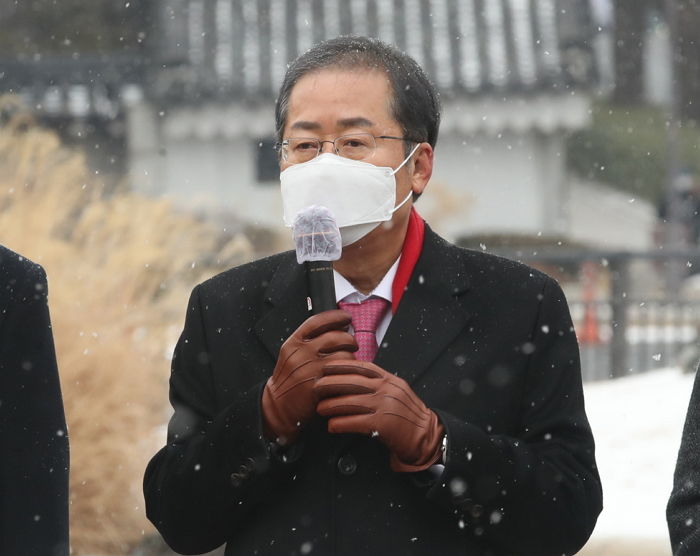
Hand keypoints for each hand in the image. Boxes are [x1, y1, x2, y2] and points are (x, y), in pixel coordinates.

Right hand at [262, 310, 356, 444]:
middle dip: (349, 339)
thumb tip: (337, 327)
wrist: (277, 406)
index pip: (318, 321)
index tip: (346, 317)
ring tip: (350, 362)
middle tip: (352, 344)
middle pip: (336, 337)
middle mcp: (301, 353)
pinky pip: (342, 374)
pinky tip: (348, 374)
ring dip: (352, 358)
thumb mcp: (292, 354)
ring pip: (343, 355)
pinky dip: (349, 374)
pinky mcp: (318, 385)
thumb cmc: (289, 379)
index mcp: (294, 342)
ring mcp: (310, 369)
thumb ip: (310, 341)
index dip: (335, 316)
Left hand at [314, 361, 443, 471]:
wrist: (426, 436)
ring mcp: (385, 406)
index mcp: (389, 379)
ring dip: (332, 405)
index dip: (342, 365)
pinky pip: (356, 422)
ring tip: (320, 408)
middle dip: (331, 383)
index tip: (326, 366)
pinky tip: (332, 425)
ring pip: (351, 402)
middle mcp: (387, 390)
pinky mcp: (383, 424)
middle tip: (316, 386)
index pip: (363, 367)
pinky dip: (341, 423)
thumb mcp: (396, 391)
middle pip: (353, 382)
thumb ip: (378, 383)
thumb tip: (353, 376)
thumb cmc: (408, 414)